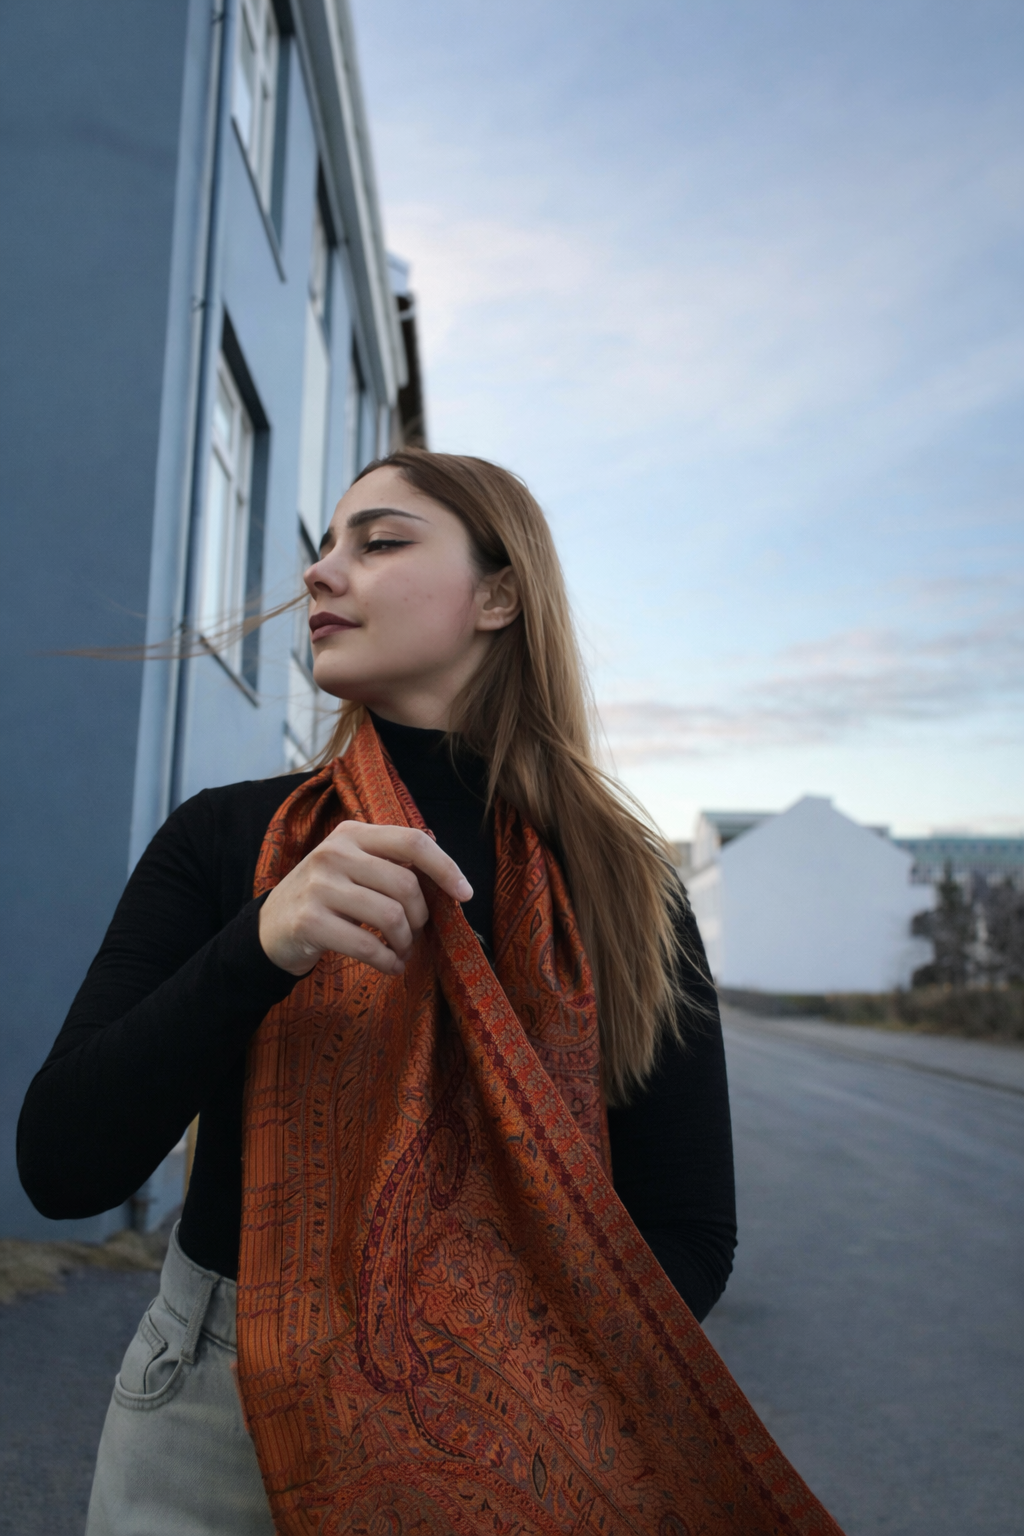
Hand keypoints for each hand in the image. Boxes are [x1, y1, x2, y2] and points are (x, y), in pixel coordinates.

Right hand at [258, 821, 472, 976]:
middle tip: (414, 934)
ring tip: (402, 951)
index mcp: (352, 833)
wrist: (270, 927)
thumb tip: (449, 878)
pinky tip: (391, 967)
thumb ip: (390, 864)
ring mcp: (319, 886)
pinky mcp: (309, 921)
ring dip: (405, 942)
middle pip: (406, 884)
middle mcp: (335, 853)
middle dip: (421, 917)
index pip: (412, 841)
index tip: (465, 894)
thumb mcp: (352, 867)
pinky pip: (368, 945)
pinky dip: (388, 962)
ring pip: (391, 916)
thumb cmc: (326, 897)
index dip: (446, 867)